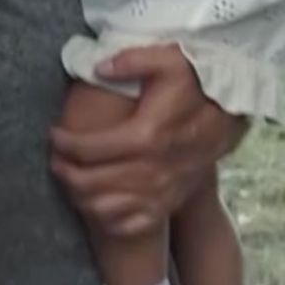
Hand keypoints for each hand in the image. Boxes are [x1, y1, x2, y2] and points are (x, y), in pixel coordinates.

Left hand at [49, 44, 246, 237]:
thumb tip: (98, 66)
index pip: (91, 149)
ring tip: (69, 181)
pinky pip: (133, 224)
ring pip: (108, 209)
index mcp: (146, 136)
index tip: (54, 136)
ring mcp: (162, 191)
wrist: (230, 115)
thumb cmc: (197, 86)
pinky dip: (109, 220)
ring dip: (81, 199)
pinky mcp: (170, 202)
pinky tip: (97, 205)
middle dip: (66, 173)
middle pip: (93, 183)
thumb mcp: (170, 60)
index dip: (65, 144)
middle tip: (55, 160)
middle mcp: (152, 170)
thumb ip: (132, 60)